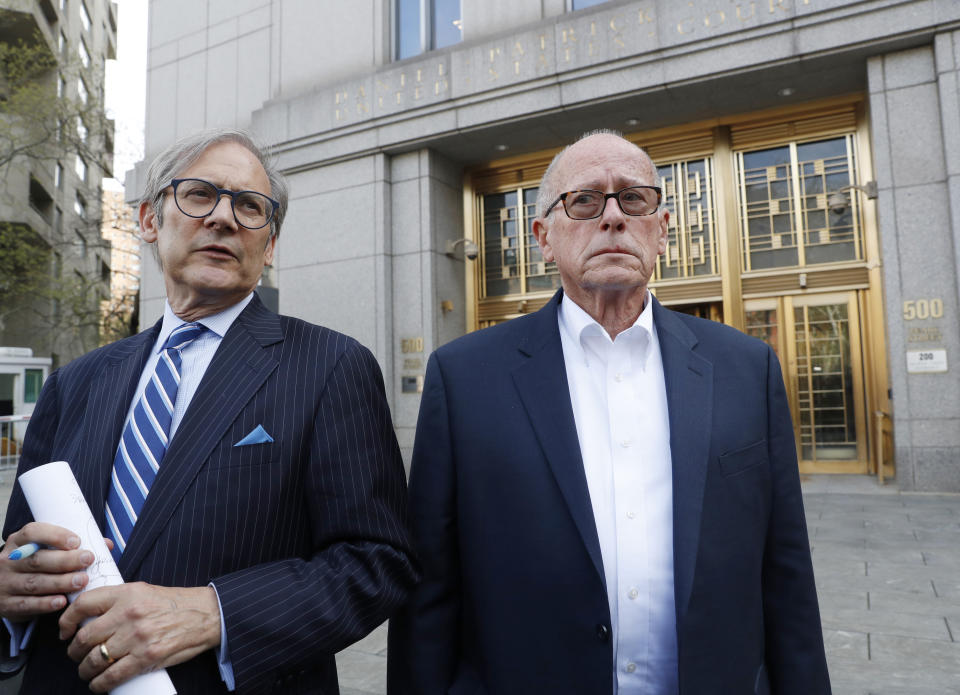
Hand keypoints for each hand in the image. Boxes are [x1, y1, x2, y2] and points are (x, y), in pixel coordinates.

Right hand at [0, 522, 94, 619]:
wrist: (5, 587)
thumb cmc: (35, 563)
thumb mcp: (45, 550)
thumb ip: (73, 546)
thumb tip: (106, 544)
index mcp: (18, 542)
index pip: (32, 532)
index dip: (54, 535)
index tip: (76, 541)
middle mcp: (9, 561)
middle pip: (37, 560)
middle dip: (65, 560)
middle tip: (87, 560)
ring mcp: (6, 583)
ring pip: (34, 583)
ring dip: (60, 582)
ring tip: (81, 581)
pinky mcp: (7, 604)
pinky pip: (26, 604)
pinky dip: (45, 604)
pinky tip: (62, 602)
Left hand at [59, 582, 220, 692]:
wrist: (207, 615)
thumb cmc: (177, 604)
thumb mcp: (145, 591)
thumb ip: (119, 600)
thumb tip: (91, 617)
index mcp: (128, 593)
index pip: (84, 604)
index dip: (66, 621)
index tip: (64, 631)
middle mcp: (129, 614)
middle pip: (85, 637)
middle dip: (74, 651)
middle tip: (77, 655)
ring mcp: (137, 637)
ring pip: (94, 659)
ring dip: (85, 670)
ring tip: (88, 671)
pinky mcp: (146, 658)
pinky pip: (111, 676)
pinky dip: (100, 684)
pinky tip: (99, 684)